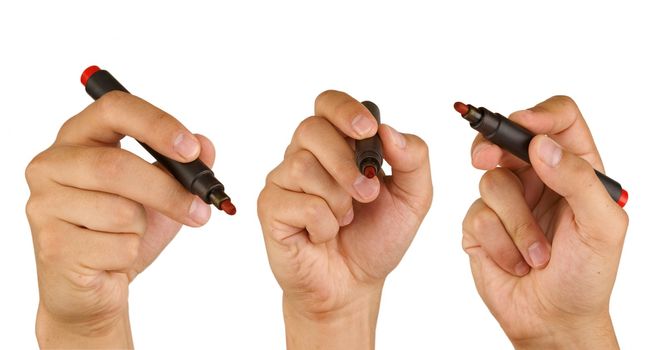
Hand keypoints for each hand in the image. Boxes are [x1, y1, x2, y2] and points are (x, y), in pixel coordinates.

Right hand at [25, 91, 214, 347]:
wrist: (95, 285)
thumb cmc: (124, 231)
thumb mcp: (163, 193)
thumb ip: (185, 167)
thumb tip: (205, 146)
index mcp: (81, 137)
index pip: (115, 109)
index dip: (157, 125)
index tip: (191, 149)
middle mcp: (53, 163)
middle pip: (117, 165)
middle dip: (167, 191)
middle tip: (201, 210)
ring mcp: (45, 203)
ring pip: (119, 209)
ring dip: (143, 228)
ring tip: (130, 235)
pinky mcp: (51, 244)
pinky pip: (115, 246)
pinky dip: (130, 253)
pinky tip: (111, 258)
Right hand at [257, 90, 431, 348]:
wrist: (354, 284)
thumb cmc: (376, 237)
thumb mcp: (412, 198)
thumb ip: (413, 159)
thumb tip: (389, 130)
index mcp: (338, 144)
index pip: (329, 103)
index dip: (344, 109)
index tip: (367, 130)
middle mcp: (305, 154)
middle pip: (312, 129)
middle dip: (345, 163)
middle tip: (367, 195)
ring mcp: (284, 180)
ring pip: (303, 165)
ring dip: (337, 200)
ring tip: (344, 220)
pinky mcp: (271, 207)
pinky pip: (298, 202)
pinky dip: (323, 223)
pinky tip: (324, 235)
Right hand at [462, 96, 627, 348]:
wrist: (553, 319)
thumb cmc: (586, 276)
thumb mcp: (602, 227)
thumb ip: (578, 179)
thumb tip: (540, 145)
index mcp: (575, 168)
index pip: (559, 120)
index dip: (539, 114)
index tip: (523, 125)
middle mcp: (539, 177)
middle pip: (508, 137)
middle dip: (494, 146)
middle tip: (485, 159)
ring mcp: (507, 199)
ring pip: (491, 181)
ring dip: (515, 224)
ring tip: (536, 256)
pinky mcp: (481, 223)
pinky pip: (477, 215)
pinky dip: (499, 243)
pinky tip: (515, 263)